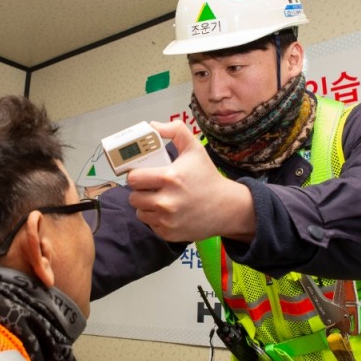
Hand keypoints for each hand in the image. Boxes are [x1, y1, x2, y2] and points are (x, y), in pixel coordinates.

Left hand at [125, 120, 255, 242]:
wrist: (226, 208)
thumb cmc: (207, 177)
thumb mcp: (195, 149)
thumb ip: (175, 130)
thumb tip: (152, 126)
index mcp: (170, 178)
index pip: (134, 179)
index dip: (135, 176)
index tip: (142, 175)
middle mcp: (166, 202)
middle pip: (133, 197)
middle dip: (140, 191)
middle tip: (150, 187)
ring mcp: (167, 220)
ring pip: (140, 212)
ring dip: (145, 206)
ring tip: (158, 199)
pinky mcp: (169, 234)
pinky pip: (151, 225)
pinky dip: (155, 219)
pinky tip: (167, 212)